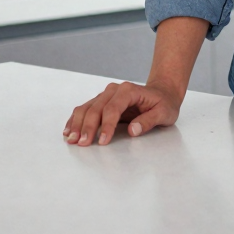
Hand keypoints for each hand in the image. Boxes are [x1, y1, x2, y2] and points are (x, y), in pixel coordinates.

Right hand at [62, 79, 183, 145]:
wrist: (162, 93)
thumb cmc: (164, 104)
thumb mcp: (164, 113)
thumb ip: (149, 121)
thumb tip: (133, 130)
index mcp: (129, 91)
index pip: (113, 108)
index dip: (106, 125)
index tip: (103, 141)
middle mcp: (114, 90)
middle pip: (96, 108)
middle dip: (88, 126)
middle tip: (82, 143)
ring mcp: (105, 95)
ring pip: (86, 108)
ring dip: (77, 124)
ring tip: (71, 139)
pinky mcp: (101, 102)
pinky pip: (85, 109)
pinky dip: (75, 120)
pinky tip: (69, 131)